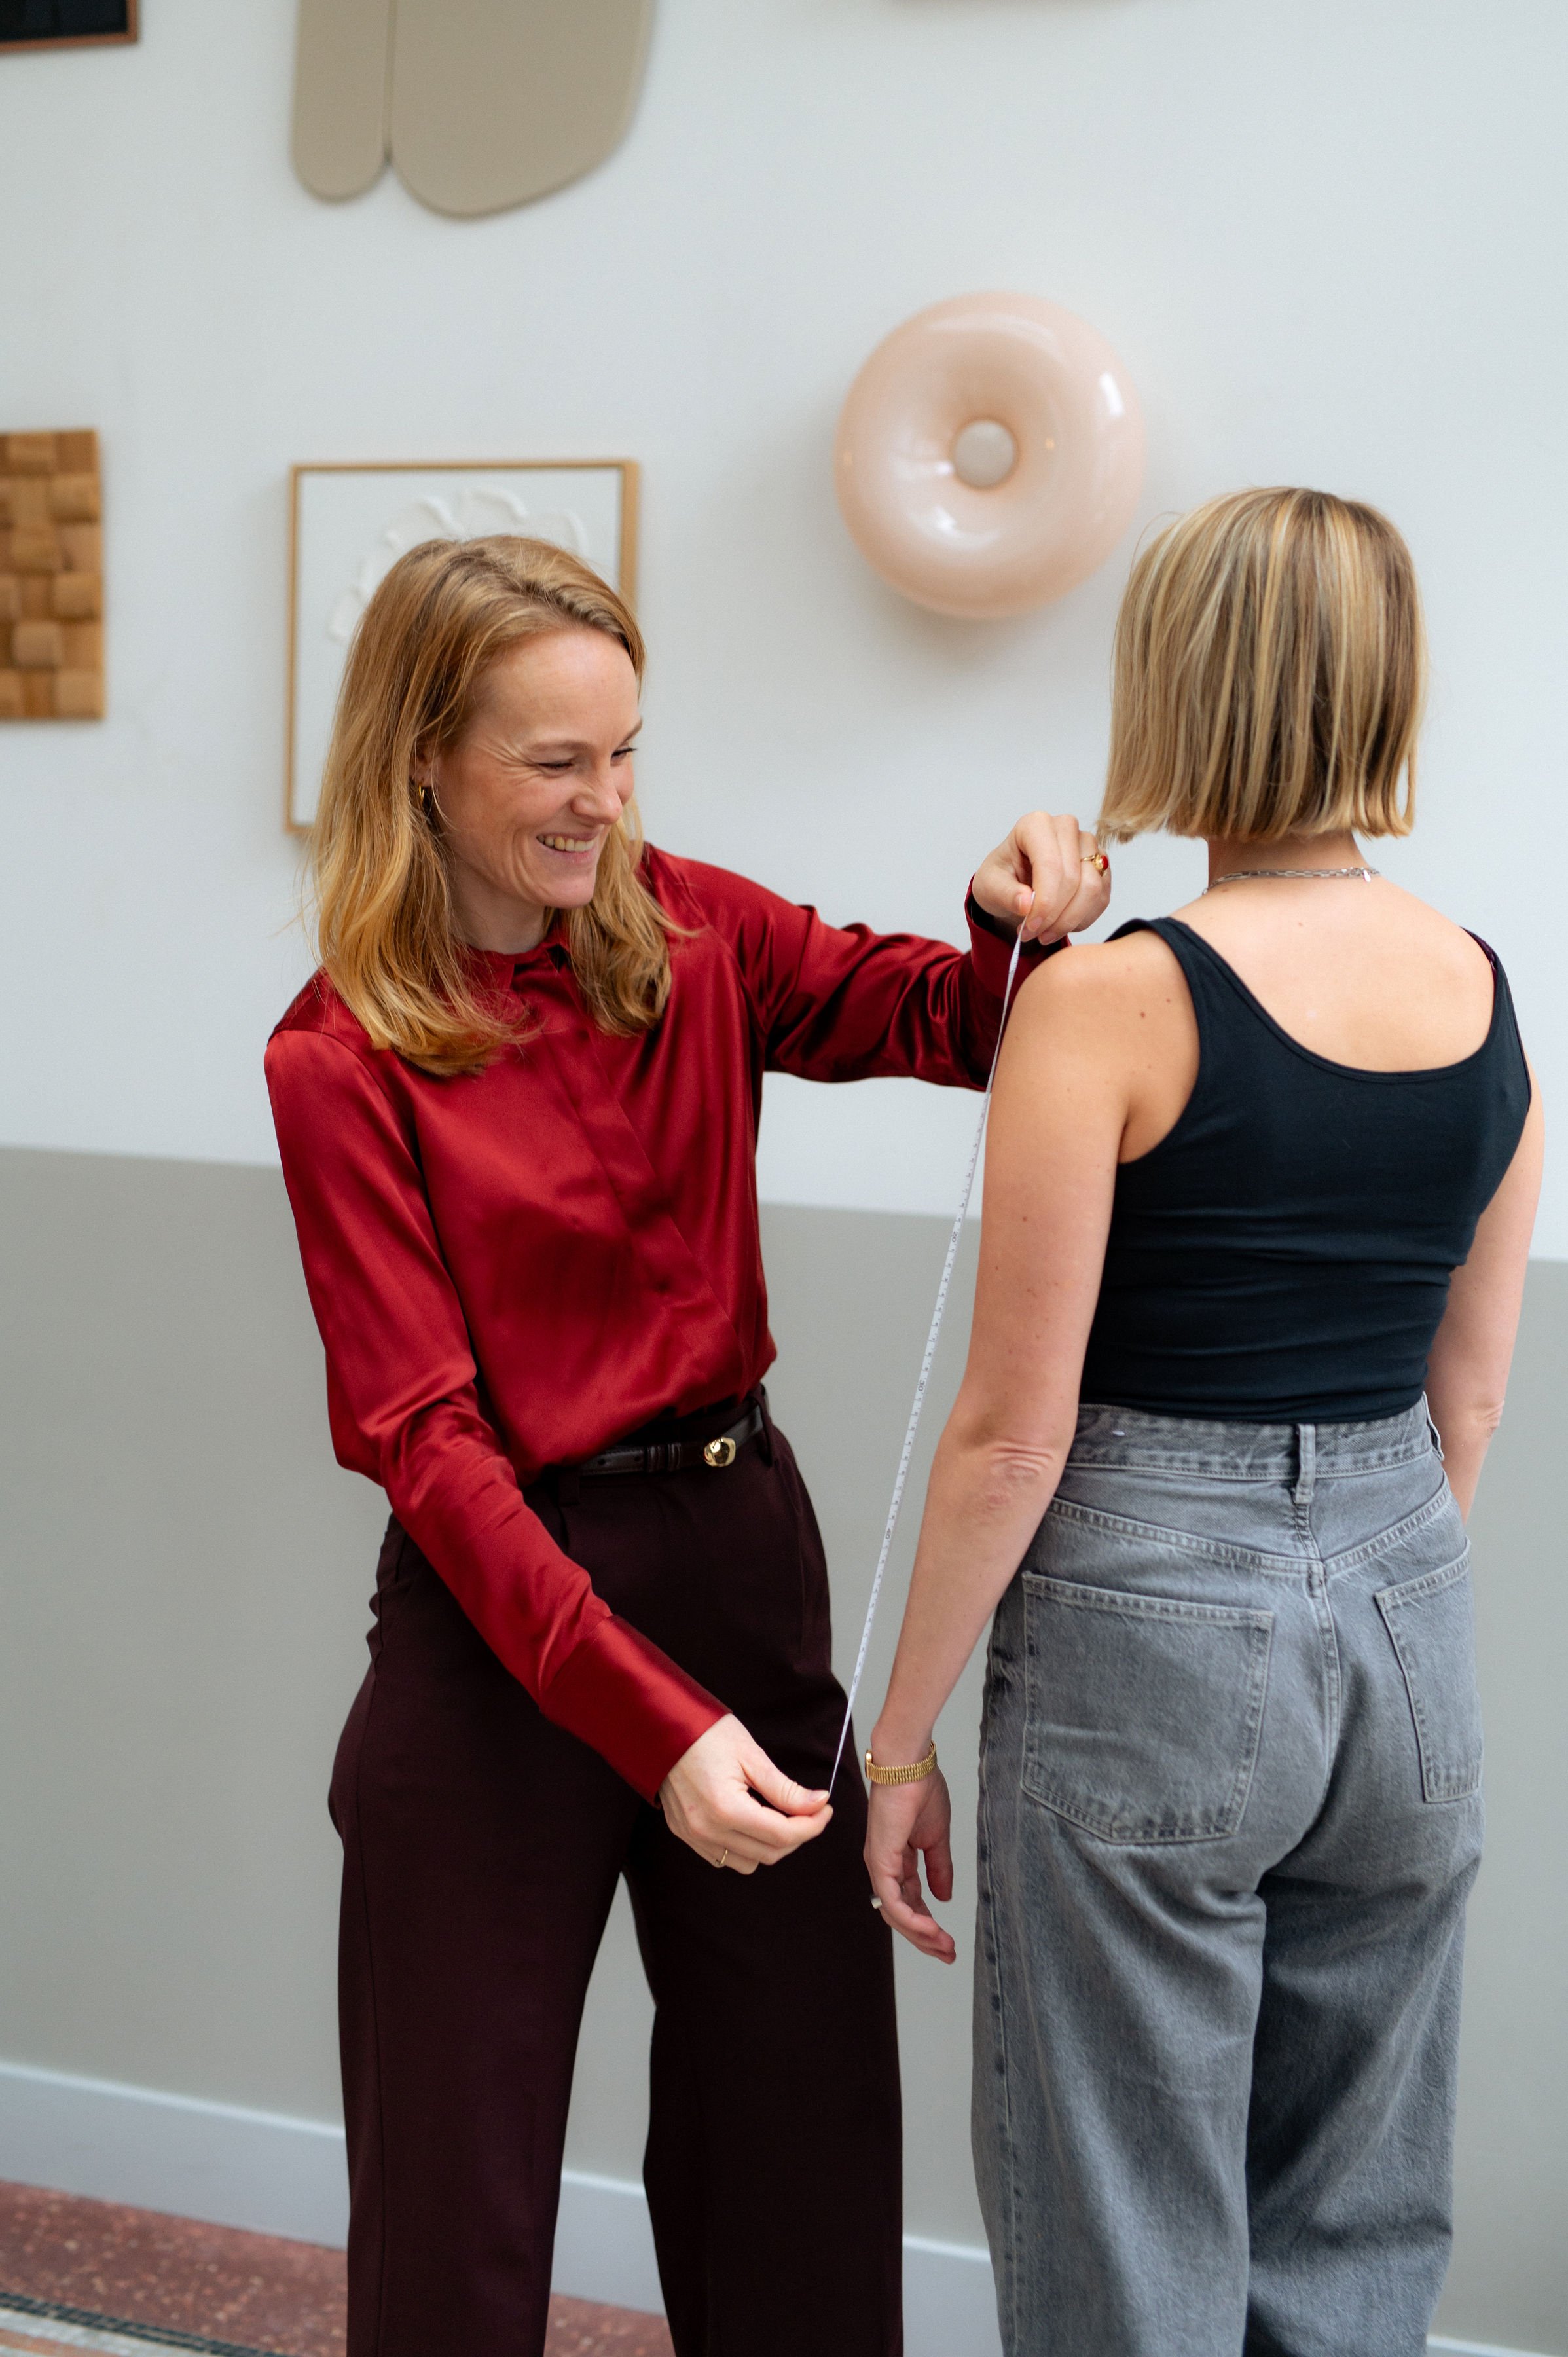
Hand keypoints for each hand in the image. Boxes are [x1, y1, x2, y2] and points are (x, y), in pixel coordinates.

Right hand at [659, 1713, 831, 1873]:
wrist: (661, 1727)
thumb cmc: (707, 1734)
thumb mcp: (751, 1755)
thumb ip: (785, 1788)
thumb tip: (819, 1803)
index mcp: (725, 1808)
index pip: (782, 1835)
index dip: (812, 1825)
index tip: (826, 1809)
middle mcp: (707, 1830)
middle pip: (769, 1853)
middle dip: (797, 1835)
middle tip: (810, 1810)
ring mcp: (693, 1836)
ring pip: (748, 1863)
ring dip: (771, 1845)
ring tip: (779, 1816)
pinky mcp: (685, 1835)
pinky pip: (724, 1857)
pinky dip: (746, 1847)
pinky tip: (752, 1821)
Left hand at [864, 1770, 956, 1962]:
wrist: (910, 1765)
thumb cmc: (920, 1789)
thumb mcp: (936, 1838)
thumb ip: (939, 1869)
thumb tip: (944, 1896)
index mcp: (896, 1859)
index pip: (910, 1901)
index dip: (928, 1923)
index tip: (948, 1941)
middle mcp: (883, 1865)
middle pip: (900, 1913)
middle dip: (925, 1937)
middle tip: (948, 1953)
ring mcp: (879, 1864)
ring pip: (895, 1913)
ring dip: (921, 1933)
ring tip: (944, 1946)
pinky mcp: (879, 1860)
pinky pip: (892, 1900)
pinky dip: (911, 1919)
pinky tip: (931, 1928)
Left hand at [972, 811, 1110, 943]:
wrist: (1015, 882)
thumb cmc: (1002, 877)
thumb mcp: (989, 886)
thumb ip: (1005, 894)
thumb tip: (1026, 904)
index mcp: (1035, 824)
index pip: (1050, 865)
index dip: (1044, 902)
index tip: (1030, 927)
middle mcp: (1066, 828)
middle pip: (1074, 879)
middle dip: (1054, 915)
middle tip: (1033, 933)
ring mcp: (1088, 845)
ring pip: (1092, 889)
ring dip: (1069, 920)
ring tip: (1044, 933)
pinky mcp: (1101, 866)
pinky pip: (1101, 899)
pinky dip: (1081, 919)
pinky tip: (1059, 924)